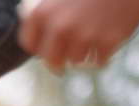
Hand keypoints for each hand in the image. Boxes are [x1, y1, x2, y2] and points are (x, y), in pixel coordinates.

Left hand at [17, 0, 138, 73]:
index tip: (44, 48)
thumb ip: (47, 8)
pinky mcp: (108, 42)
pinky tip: (106, 40)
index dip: (38, 47)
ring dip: (83, 53)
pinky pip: (99, 61)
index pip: (30, 43)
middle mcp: (60, 27)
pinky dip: (103, 54)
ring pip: (77, 60)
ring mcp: (85, 36)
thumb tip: (37, 25)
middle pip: (52, 61)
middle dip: (57, 62)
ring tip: (91, 39)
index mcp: (43, 12)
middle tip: (62, 64)